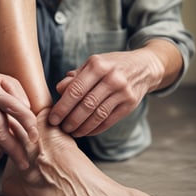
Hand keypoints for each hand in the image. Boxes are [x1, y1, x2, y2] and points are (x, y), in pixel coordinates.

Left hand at [49, 48, 163, 136]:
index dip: (62, 106)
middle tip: (61, 128)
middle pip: (86, 105)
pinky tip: (85, 131)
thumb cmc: (111, 65)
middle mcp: (112, 77)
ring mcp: (123, 92)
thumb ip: (75, 77)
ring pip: (98, 115)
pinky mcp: (130, 104)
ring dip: (82, 127)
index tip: (52, 118)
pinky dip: (95, 129)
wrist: (143, 67)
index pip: (76, 90)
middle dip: (70, 120)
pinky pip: (109, 120)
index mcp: (98, 65)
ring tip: (72, 132)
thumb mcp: (93, 64)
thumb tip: (59, 89)